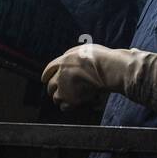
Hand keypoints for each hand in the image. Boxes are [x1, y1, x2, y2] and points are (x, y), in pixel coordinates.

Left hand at [41, 44, 156, 112]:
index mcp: (65, 59)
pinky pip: (64, 106)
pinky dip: (69, 107)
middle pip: (50, 85)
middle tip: (58, 93)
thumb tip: (84, 55)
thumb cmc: (107, 58)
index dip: (46, 76)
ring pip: (56, 97)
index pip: (49, 68)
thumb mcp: (91, 50)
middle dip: (53, 90)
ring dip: (62, 99)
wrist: (111, 68)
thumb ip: (82, 55)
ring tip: (70, 101)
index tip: (44, 80)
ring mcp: (65, 85)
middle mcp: (61, 72)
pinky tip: (76, 105)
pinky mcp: (70, 97)